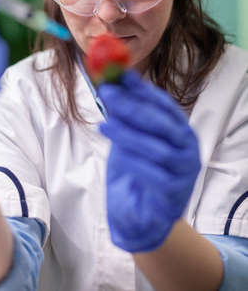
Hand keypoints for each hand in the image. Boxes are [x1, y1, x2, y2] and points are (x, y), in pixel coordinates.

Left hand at [98, 70, 200, 251]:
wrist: (140, 214)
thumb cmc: (135, 171)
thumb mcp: (127, 137)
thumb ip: (123, 115)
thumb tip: (110, 83)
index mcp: (178, 129)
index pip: (163, 104)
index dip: (141, 89)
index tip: (120, 75)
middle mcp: (187, 147)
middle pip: (162, 123)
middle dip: (133, 106)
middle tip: (109, 94)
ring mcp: (184, 170)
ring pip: (157, 148)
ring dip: (128, 134)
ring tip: (104, 125)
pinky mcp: (175, 192)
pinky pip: (154, 175)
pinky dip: (133, 162)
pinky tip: (116, 155)